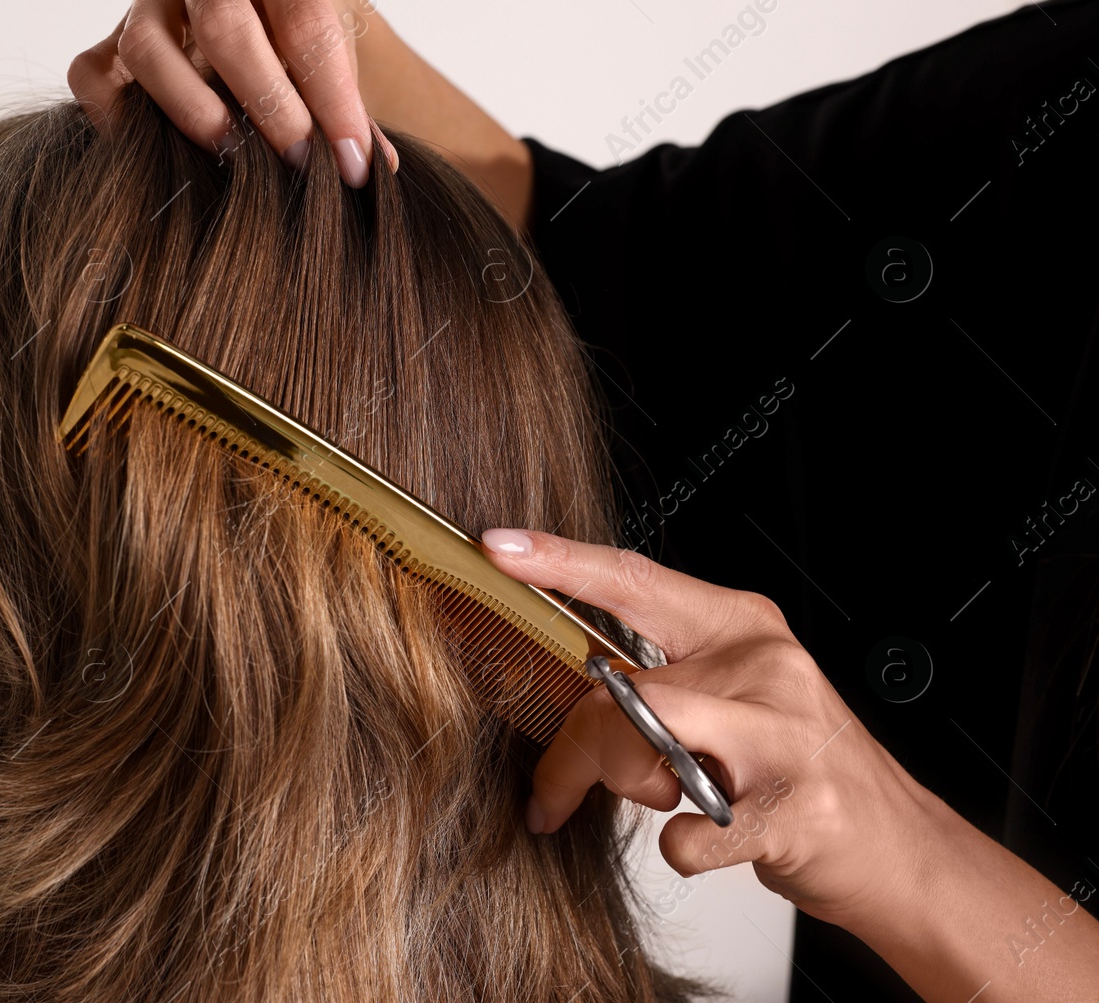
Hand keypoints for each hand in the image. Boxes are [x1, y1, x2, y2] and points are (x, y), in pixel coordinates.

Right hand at [67, 0, 395, 187]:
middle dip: (267, 104)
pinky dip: (113, 117)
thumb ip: (349, 99)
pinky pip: (91, 73)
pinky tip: (155, 145)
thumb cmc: (294, 11)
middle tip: (298, 160)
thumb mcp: (334, 33)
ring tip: (230, 151)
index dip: (331, 100)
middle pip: (225, 27)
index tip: (352, 163)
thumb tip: (378, 167)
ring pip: (146, 47)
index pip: (305, 22)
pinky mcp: (112, 30)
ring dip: (192, 110)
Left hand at [477, 527, 934, 928]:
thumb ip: (661, 678)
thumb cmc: (800, 767)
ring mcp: (779, 736)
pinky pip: (683, 834)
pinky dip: (679, 849)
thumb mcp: (737, 695)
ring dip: (634, 791)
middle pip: (617, 691)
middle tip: (553, 791)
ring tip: (672, 799)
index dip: (559, 561)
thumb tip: (565, 687)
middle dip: (573, 752)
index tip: (499, 547)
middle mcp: (761, 668)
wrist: (897, 846)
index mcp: (740, 626)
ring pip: (642, 747)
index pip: (632, 579)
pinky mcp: (788, 810)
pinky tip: (707, 838)